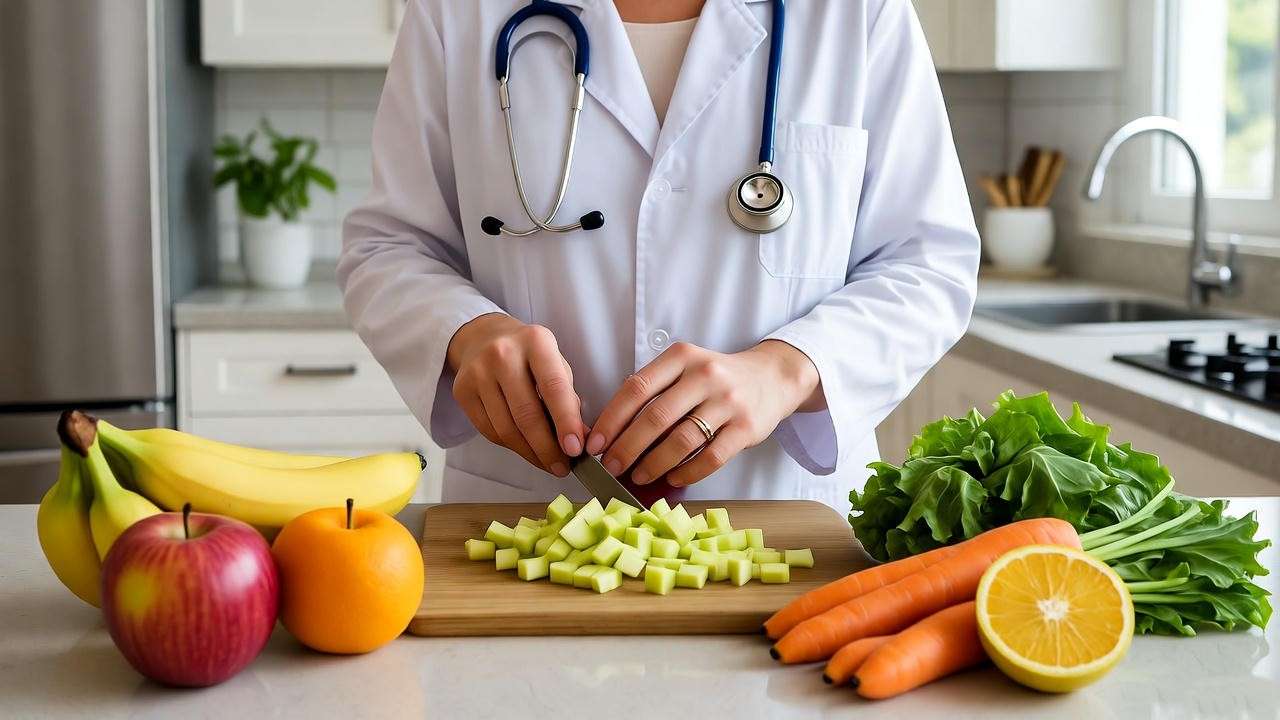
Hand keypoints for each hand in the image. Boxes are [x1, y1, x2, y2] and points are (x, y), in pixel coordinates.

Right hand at [447, 313, 585, 475]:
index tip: (575, 450)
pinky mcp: (462, 390)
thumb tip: (581, 439)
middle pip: (526, 414)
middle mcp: (503, 354)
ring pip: (506, 428)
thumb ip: (568, 399)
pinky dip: (511, 446)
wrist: (483, 337)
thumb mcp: (555, 364)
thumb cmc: (529, 356)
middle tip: (562, 467)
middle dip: (547, 448)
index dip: (566, 422)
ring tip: (547, 462)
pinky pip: (489, 431)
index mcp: (535, 342)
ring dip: (530, 453)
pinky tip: (525, 449)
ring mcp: (478, 372)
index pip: (554, 388)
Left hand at [587, 340, 821, 488]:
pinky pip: (710, 458)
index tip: (594, 444)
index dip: (611, 420)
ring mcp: (728, 401)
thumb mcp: (684, 369)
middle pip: (656, 417)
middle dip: (627, 447)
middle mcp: (705, 375)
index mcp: (681, 357)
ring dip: (654, 464)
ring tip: (638, 476)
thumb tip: (611, 433)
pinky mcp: (746, 427)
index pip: (636, 388)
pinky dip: (687, 473)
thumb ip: (654, 392)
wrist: (771, 378)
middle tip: (611, 467)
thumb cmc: (715, 379)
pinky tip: (672, 479)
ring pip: (682, 440)